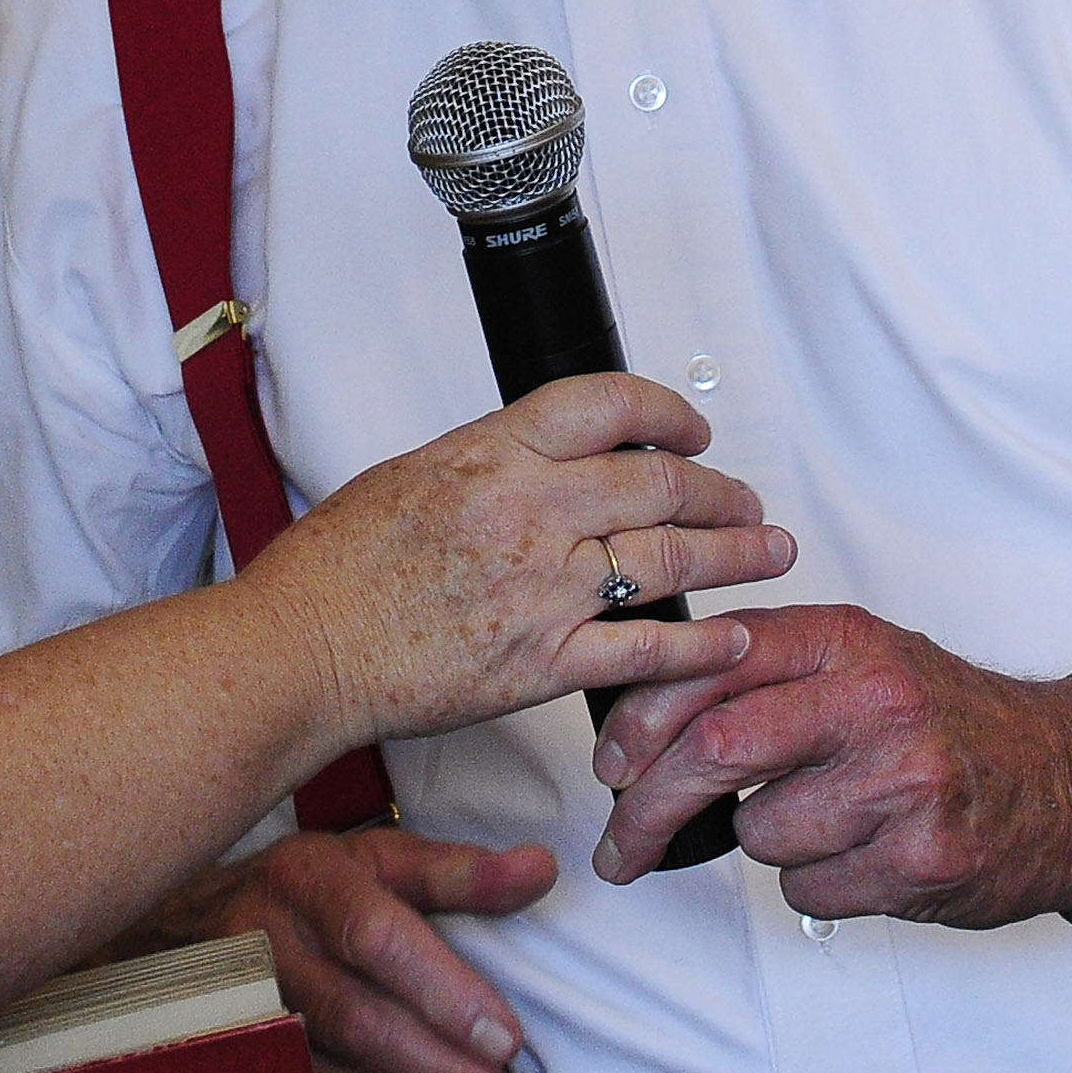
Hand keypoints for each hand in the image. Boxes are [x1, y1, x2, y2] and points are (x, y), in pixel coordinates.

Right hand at [157, 829, 556, 1072]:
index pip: (375, 936)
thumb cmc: (304, 886)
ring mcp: (249, 1010)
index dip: (441, 988)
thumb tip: (542, 870)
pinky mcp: (245, 1056)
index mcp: (307, 881)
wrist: (187, 924)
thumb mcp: (374, 857)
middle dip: (438, 1063)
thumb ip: (458, 871)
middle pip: (356, 1016)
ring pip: (331, 1068)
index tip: (505, 1035)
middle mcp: (270, 946)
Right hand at [243, 373, 793, 748]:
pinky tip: (732, 636)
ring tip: (768, 551)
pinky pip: (646, 649)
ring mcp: (543, 592)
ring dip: (734, 555)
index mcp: (493, 455)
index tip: (693, 428)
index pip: (608, 407)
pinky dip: (700, 644)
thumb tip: (546, 456)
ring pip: (670, 561)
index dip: (668, 412)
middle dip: (722, 491)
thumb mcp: (414, 475)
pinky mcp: (543, 665)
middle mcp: (529, 515)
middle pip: (660, 486)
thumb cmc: (337, 568)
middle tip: (748, 500)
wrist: (302, 647)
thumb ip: (492, 463)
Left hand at [589, 605, 1071, 925]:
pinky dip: (815, 882)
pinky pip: (812, 887)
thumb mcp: (859, 659)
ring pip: (762, 831)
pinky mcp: (924, 856)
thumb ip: (765, 671)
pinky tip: (860, 853)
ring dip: (763, 842)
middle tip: (621, 843)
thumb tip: (643, 718)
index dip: (639, 718)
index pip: (709, 664)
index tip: (609, 764)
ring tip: (816, 822)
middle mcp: (872, 699)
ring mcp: (903, 780)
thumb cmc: (947, 717)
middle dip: (649, 807)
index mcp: (843, 639)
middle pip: (715, 751)